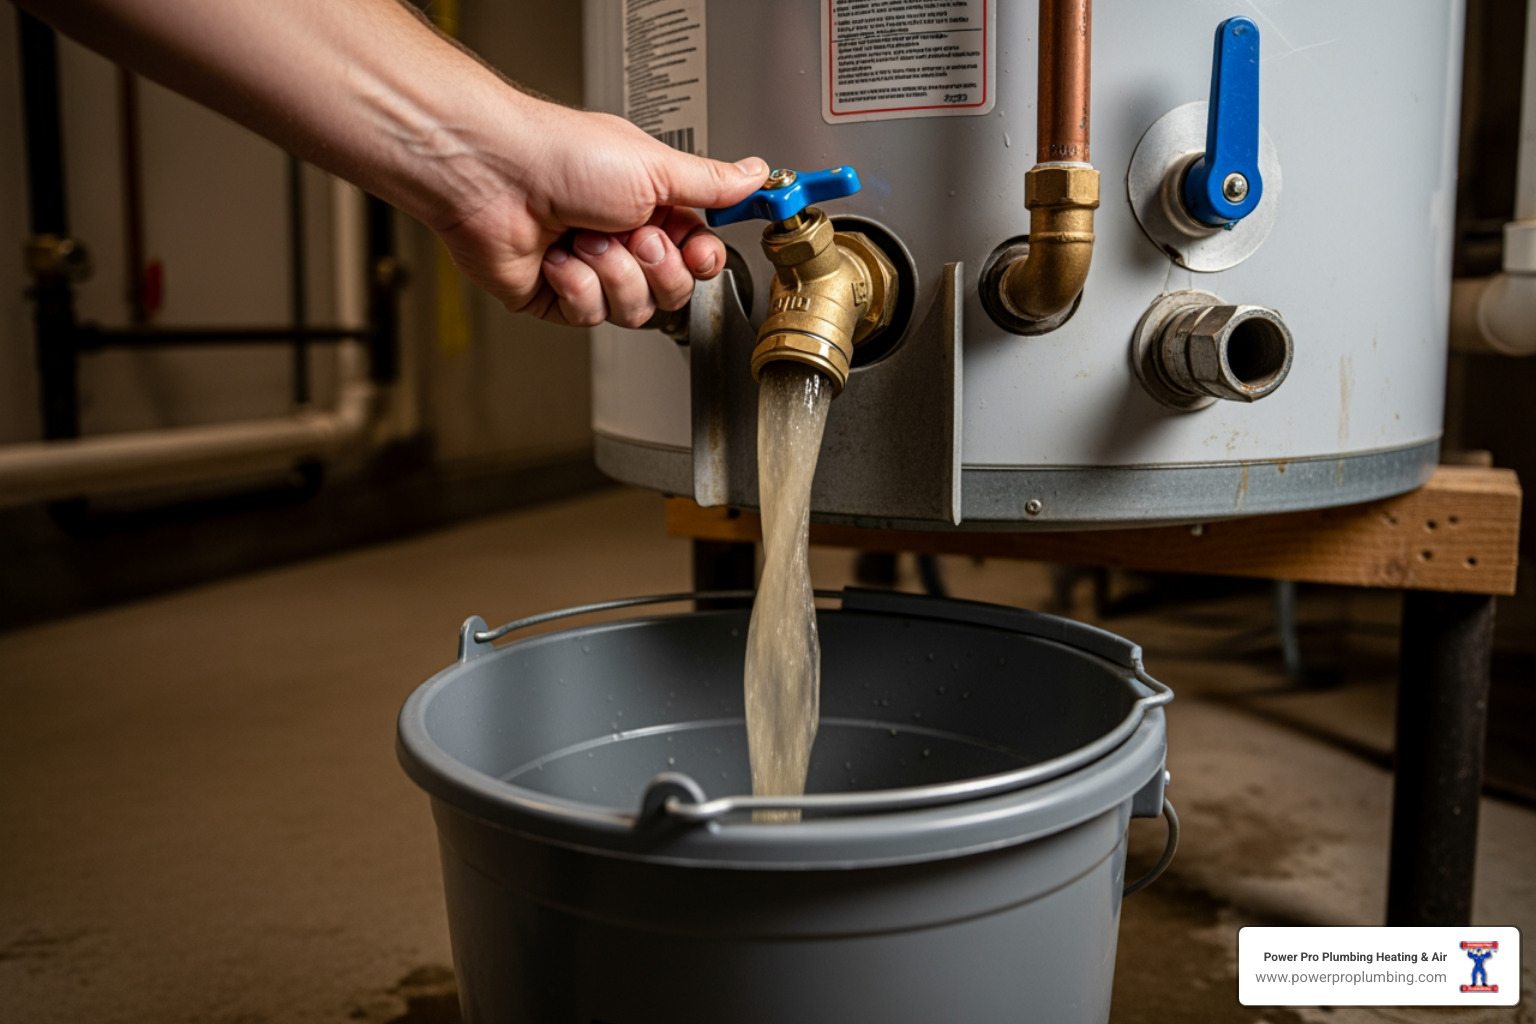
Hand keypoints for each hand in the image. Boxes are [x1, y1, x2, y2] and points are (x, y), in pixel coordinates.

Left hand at [434, 104, 766, 327]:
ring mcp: (590, 270)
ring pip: (634, 310)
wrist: (493, 177)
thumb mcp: (654, 167)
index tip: (699, 251)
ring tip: (584, 239)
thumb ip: (711, 182)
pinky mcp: (557, 297)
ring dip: (612, 274)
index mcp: (650, 203)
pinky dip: (575, 287)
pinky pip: (590, 317)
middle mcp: (622, 237)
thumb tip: (755, 174)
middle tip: (631, 234)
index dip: (703, 260)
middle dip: (653, 266)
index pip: (699, 252)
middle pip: (672, 290)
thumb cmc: (560, 156)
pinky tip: (557, 258)